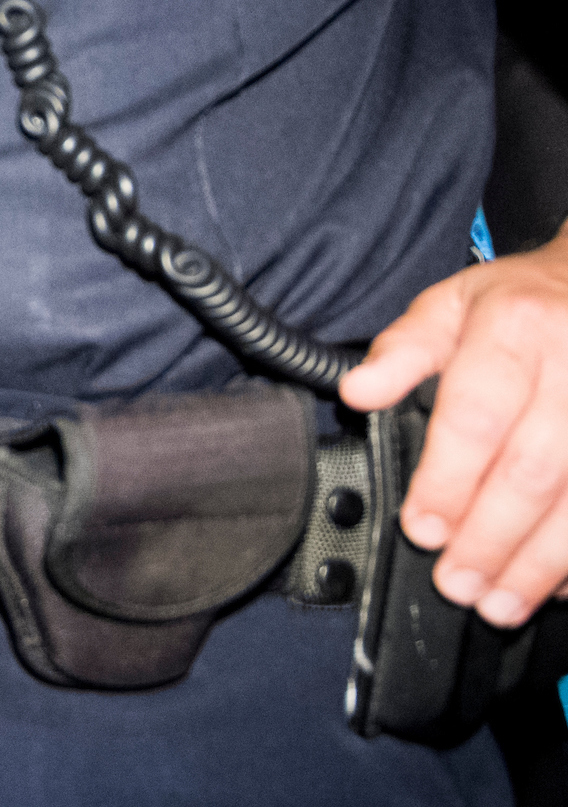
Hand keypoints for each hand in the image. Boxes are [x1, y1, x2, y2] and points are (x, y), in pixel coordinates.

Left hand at [342, 232, 567, 627]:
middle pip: (533, 470)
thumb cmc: (522, 303)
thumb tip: (357, 392)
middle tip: (455, 582)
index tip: (421, 528)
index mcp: (515, 330)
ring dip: (540, 562)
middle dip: (490, 537)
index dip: (448, 480)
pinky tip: (555, 586)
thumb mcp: (451, 304)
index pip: (477, 416)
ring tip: (499, 602)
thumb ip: (401, 351)